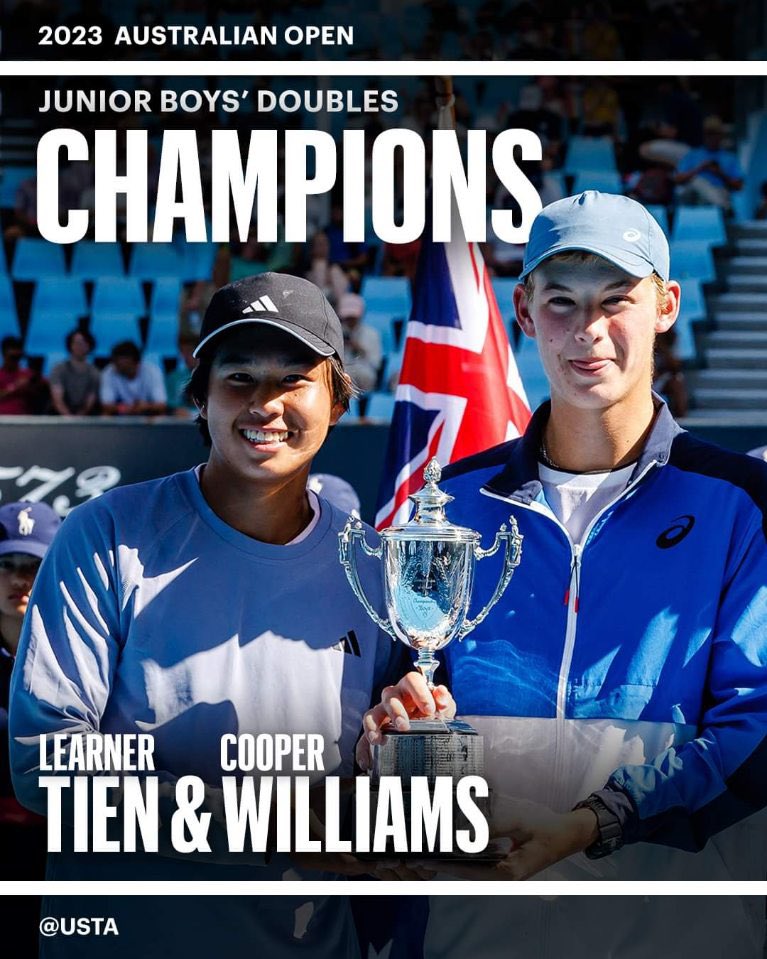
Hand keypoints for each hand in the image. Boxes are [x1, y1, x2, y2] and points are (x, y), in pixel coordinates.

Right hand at [356, 672, 455, 770]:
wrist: (429, 730)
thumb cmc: (433, 713)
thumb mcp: (443, 707)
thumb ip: (444, 699)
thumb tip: (441, 693)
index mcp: (410, 688)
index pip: (411, 680)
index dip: (420, 692)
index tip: (429, 709)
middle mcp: (394, 697)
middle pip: (389, 696)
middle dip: (396, 711)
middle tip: (404, 726)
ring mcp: (383, 712)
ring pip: (372, 713)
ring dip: (374, 726)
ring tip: (379, 740)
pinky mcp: (376, 728)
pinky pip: (364, 736)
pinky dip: (364, 747)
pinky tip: (368, 759)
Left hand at [416, 800, 598, 880]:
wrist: (567, 832)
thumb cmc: (544, 826)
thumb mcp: (517, 819)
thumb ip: (491, 824)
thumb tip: (463, 829)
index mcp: (507, 872)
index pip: (469, 871)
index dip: (446, 865)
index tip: (424, 860)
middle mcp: (502, 875)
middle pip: (466, 871)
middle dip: (444, 861)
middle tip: (418, 852)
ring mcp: (502, 869)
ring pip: (470, 866)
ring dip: (451, 856)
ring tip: (427, 846)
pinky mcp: (502, 860)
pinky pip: (478, 859)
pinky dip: (463, 850)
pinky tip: (449, 839)